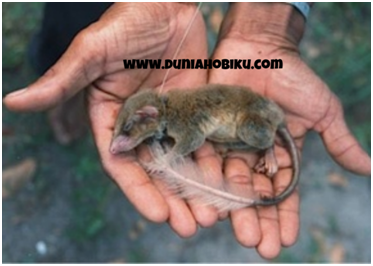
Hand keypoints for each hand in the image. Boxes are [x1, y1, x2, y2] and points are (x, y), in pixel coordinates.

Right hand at [3, 3, 208, 235]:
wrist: (168, 3)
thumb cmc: (128, 21)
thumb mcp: (94, 50)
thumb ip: (63, 79)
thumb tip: (15, 102)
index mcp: (112, 118)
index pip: (122, 163)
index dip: (139, 190)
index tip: (158, 214)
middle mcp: (141, 125)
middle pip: (155, 170)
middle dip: (171, 199)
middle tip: (189, 228)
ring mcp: (170, 120)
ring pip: (182, 162)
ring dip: (195, 190)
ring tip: (211, 217)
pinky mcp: (195, 111)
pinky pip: (205, 142)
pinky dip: (214, 165)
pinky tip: (226, 187)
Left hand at [208, 3, 370, 258]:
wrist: (260, 48)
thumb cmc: (294, 77)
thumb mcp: (322, 111)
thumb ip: (338, 142)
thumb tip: (368, 169)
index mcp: (282, 155)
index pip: (284, 192)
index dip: (285, 216)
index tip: (285, 240)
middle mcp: (255, 155)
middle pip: (255, 195)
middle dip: (259, 221)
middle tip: (259, 246)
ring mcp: (231, 145)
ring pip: (230, 183)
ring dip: (234, 209)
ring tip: (238, 232)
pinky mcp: (210, 132)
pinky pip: (208, 161)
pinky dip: (209, 181)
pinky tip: (210, 202)